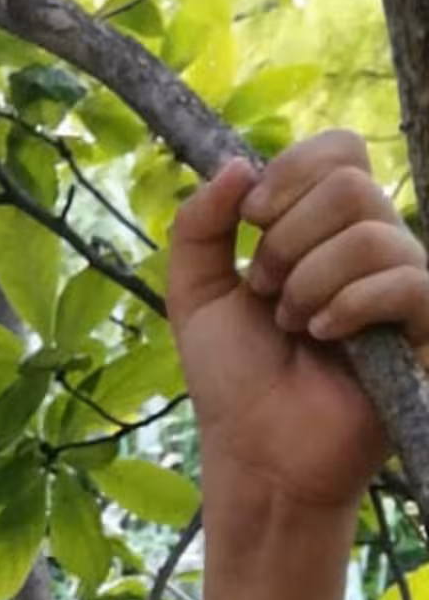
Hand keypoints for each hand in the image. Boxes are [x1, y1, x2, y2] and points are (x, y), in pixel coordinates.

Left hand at [168, 129, 428, 510]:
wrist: (257, 449)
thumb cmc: (231, 375)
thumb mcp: (193, 291)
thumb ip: (200, 225)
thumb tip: (237, 162)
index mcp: (321, 227)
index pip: (339, 150)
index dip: (293, 172)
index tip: (253, 220)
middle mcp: (371, 246)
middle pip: (352, 183)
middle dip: (288, 238)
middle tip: (267, 291)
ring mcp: (403, 285)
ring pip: (371, 233)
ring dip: (310, 280)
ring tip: (294, 324)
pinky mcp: (425, 328)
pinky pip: (407, 281)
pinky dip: (350, 303)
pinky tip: (324, 335)